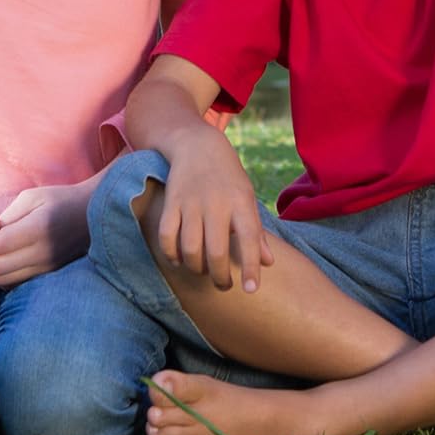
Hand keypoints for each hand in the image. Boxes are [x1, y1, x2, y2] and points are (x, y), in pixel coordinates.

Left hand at [0, 183, 88, 288]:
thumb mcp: (32, 197)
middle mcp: (43, 255)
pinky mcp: (47, 276)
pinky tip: (5, 254)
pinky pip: (12, 284)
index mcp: (39, 230)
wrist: (94, 215)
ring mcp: (46, 270)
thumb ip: (8, 216)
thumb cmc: (60, 200)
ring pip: (0, 281)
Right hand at [154, 126, 273, 292]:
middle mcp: (216, 203)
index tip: (251, 290)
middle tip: (224, 286)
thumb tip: (268, 263)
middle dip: (220, 277)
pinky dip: (171, 253)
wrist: (197, 144)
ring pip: (190, 247)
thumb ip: (256, 232)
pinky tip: (179, 260)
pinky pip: (166, 234)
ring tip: (202, 271)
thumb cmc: (228, 177)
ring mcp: (191, 202)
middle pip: (216, 250)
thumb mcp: (248, 198)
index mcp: (240, 202)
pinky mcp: (171, 201)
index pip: (249, 239)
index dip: (251, 267)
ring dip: (196, 268)